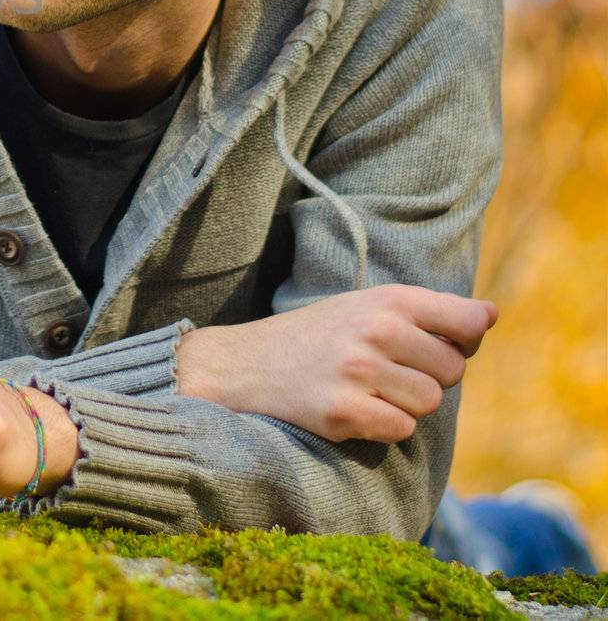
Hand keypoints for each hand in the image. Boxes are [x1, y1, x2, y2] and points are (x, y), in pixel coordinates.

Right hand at [176, 284, 497, 443]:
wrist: (239, 366)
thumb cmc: (312, 337)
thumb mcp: (365, 307)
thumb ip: (427, 311)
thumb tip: (491, 315)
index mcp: (387, 298)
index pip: (469, 322)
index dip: (462, 342)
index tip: (432, 345)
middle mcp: (376, 329)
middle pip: (452, 371)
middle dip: (426, 378)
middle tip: (381, 372)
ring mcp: (360, 370)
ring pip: (429, 403)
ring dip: (403, 405)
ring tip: (362, 390)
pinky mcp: (345, 411)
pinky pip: (401, 430)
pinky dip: (382, 428)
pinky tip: (350, 410)